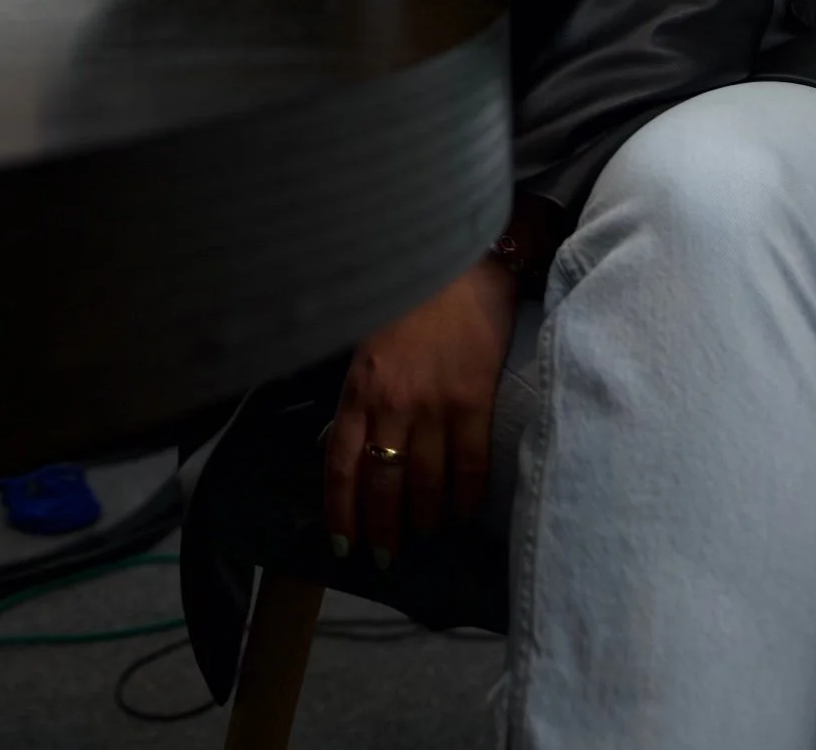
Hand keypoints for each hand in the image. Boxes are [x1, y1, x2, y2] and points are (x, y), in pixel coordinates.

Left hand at [323, 257, 517, 566]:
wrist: (459, 260)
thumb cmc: (408, 297)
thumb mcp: (367, 343)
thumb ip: (362, 394)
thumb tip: (355, 448)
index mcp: (359, 387)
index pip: (340, 464)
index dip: (341, 511)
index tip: (344, 545)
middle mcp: (393, 402)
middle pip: (383, 483)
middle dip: (383, 528)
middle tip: (387, 556)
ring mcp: (435, 404)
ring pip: (426, 483)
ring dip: (424, 520)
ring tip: (424, 536)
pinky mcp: (475, 401)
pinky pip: (470, 465)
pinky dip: (466, 497)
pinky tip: (464, 512)